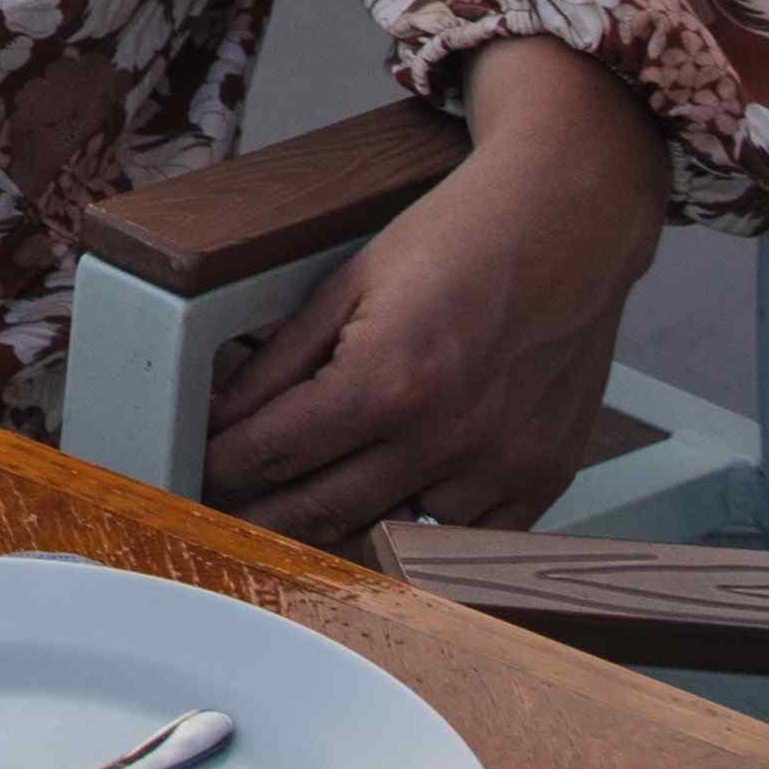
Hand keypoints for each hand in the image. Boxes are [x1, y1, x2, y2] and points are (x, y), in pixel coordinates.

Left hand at [201, 41, 667, 548]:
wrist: (567, 222)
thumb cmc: (458, 239)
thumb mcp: (347, 283)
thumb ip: (279, 360)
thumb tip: (222, 416)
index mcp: (386, 380)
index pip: (270, 455)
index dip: (220, 469)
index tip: (200, 475)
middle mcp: (444, 435)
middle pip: (318, 513)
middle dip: (258, 516)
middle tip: (230, 509)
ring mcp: (499, 466)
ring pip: (388, 535)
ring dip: (339, 527)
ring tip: (308, 502)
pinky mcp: (543, 479)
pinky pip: (464, 546)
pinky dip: (421, 533)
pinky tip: (392, 505)